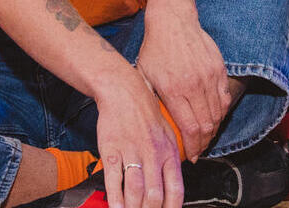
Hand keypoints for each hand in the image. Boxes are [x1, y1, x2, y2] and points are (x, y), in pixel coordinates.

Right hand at [94, 75, 184, 207]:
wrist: (124, 92)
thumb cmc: (147, 114)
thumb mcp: (168, 135)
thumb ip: (173, 160)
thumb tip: (175, 184)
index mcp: (169, 153)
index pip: (175, 190)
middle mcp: (153, 155)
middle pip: (154, 196)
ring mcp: (132, 153)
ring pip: (135, 191)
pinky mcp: (112, 151)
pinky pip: (114, 180)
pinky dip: (115, 198)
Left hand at [137, 11, 229, 159]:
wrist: (173, 21)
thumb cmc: (155, 49)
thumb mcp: (144, 76)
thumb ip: (152, 101)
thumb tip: (154, 126)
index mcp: (174, 90)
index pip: (190, 128)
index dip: (193, 147)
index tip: (191, 156)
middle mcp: (195, 85)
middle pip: (207, 125)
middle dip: (204, 143)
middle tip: (199, 151)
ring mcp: (210, 76)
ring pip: (219, 114)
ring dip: (214, 130)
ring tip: (206, 138)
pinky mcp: (219, 69)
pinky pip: (225, 98)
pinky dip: (221, 112)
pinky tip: (214, 118)